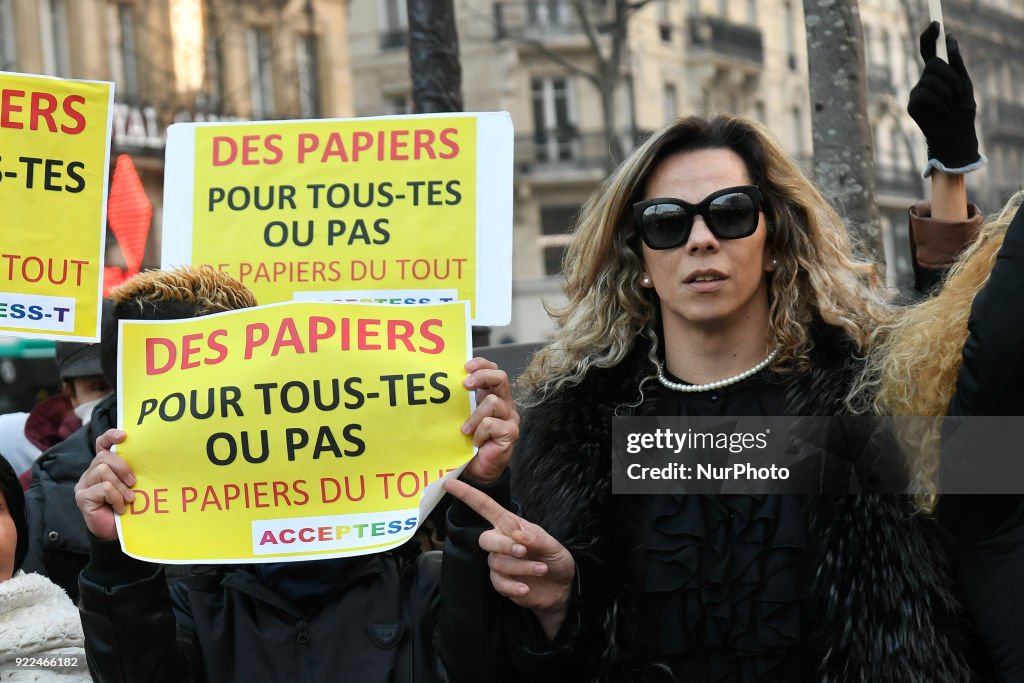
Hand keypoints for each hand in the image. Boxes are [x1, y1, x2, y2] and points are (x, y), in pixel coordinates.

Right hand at [74, 428, 134, 540]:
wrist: (116, 532)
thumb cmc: (126, 507)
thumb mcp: (130, 485)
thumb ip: (130, 472)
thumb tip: (146, 457)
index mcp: (102, 466)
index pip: (102, 444)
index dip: (110, 436)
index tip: (124, 436)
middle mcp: (90, 473)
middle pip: (104, 457)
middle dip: (122, 467)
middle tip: (133, 483)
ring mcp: (84, 485)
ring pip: (103, 471)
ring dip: (120, 487)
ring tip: (128, 499)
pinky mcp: (82, 497)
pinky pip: (104, 488)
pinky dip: (116, 497)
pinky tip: (120, 508)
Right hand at [445, 478, 573, 640]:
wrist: (561, 589)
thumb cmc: (555, 560)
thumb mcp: (553, 545)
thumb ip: (536, 539)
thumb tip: (517, 535)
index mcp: (511, 525)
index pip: (486, 507)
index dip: (468, 495)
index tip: (450, 483)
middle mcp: (501, 542)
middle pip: (485, 539)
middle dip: (503, 545)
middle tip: (523, 551)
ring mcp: (500, 563)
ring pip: (496, 563)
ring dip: (521, 567)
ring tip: (542, 569)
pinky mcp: (502, 583)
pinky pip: (498, 583)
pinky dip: (513, 586)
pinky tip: (526, 588)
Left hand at [461, 357, 518, 484]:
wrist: (476, 469)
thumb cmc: (467, 442)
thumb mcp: (462, 416)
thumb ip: (460, 401)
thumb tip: (442, 384)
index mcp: (492, 394)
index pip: (492, 369)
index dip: (481, 364)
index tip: (465, 367)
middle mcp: (504, 403)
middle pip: (500, 377)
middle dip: (482, 376)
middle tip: (466, 385)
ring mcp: (509, 418)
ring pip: (493, 402)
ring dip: (475, 416)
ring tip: (465, 430)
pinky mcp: (511, 433)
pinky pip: (492, 424)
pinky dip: (480, 432)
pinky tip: (475, 442)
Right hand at [907, 22, 980, 171]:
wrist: (955, 134)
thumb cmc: (961, 110)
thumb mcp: (964, 83)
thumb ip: (956, 63)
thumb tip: (949, 38)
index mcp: (937, 74)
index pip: (928, 51)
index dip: (929, 36)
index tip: (935, 24)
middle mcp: (924, 81)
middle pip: (932, 64)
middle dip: (948, 75)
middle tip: (957, 91)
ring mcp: (916, 92)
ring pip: (930, 80)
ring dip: (947, 91)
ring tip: (951, 105)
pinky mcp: (912, 105)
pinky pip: (925, 95)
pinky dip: (939, 103)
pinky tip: (942, 112)